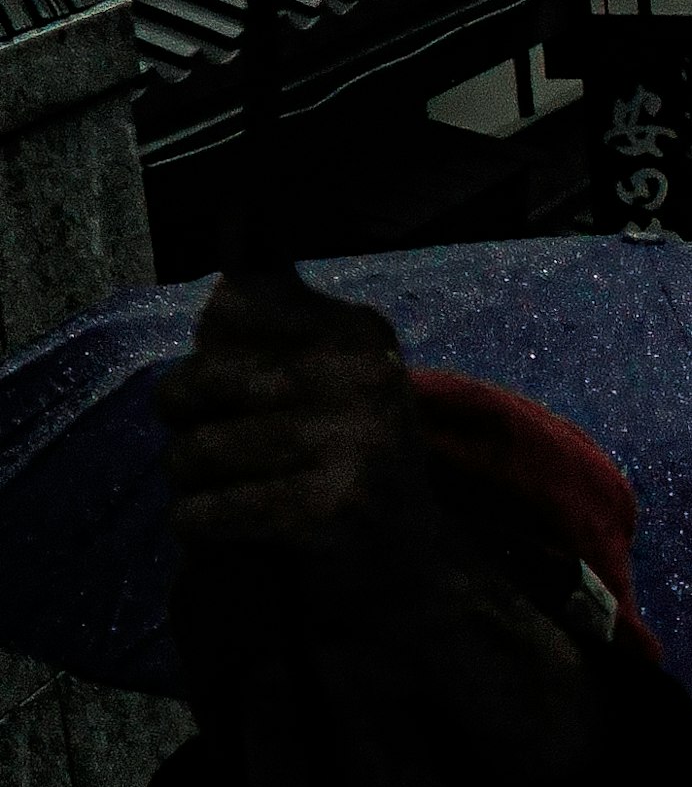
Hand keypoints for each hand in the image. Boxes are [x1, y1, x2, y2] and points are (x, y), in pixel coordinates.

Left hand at [155, 275, 417, 564]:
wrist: (416, 565)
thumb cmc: (351, 458)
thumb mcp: (334, 370)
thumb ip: (282, 304)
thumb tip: (238, 221)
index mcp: (358, 333)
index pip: (231, 307)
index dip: (207, 351)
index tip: (230, 386)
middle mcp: (362, 377)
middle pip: (203, 379)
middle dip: (179, 415)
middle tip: (193, 439)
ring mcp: (351, 444)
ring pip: (201, 451)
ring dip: (186, 477)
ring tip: (203, 485)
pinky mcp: (330, 510)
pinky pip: (215, 510)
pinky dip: (197, 523)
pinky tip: (209, 526)